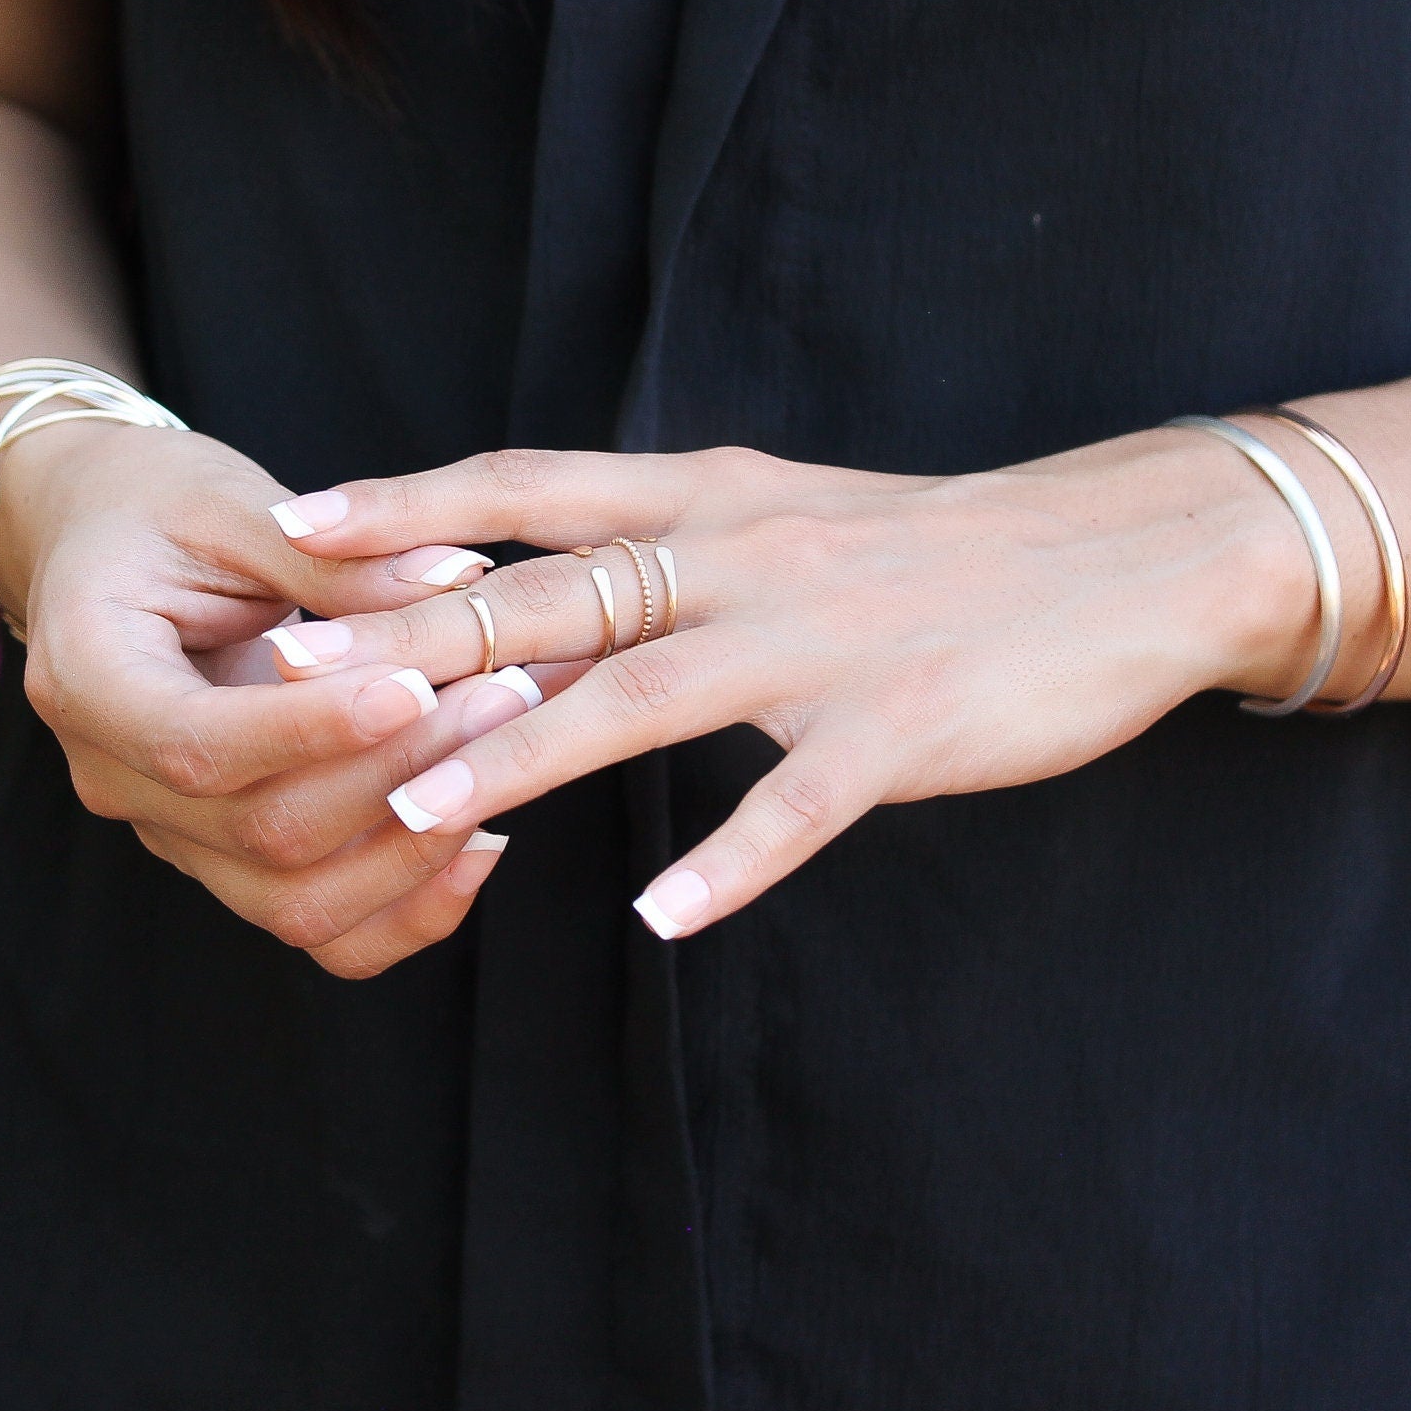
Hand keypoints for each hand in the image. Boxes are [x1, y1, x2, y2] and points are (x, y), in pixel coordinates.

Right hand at [0, 417, 561, 974]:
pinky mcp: (224, 854)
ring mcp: (171, 831)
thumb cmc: (160, 505)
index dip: (311, 730)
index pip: (197, 744)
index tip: (414, 686)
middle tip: (502, 695)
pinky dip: (404, 907)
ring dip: (416, 849)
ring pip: (295, 904)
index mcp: (86, 678)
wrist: (102, 540)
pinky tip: (481, 843)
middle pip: (260, 831)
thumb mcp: (233, 503)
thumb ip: (337, 556)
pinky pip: (316, 921)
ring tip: (503, 760)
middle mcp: (115, 778)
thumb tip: (458, 580)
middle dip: (396, 774)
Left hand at [261, 435, 1319, 938]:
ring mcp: (821, 639)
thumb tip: (528, 616)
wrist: (1119, 553)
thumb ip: (661, 564)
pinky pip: (800, 803)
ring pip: (644, 694)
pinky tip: (666, 920)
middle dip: (416, 638)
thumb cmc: (930, 547)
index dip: (410, 507)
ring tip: (417, 817)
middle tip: (290, 676)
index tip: (296, 530)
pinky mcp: (901, 724)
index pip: (532, 490)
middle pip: (554, 593)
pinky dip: (731, 862)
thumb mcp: (782, 523)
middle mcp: (746, 553)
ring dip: (523, 753)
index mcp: (711, 498)